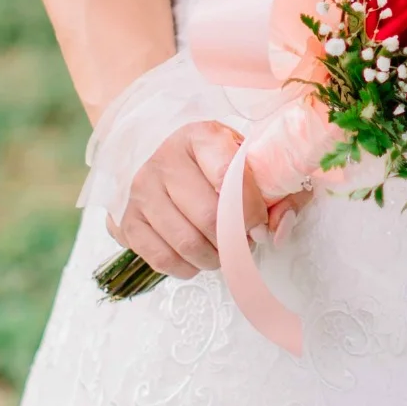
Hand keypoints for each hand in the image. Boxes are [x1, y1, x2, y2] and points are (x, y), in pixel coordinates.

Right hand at [110, 124, 295, 279]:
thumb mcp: (252, 166)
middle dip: (234, 240)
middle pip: (207, 217)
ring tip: (222, 250)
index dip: (250, 209)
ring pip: (186, 243)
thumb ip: (279, 194)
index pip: (227, 175)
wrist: (166, 163)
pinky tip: (197, 257)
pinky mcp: (127, 221)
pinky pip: (162, 260)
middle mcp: (165, 160)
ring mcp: (141, 191)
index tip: (259, 226)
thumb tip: (277, 230)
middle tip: (243, 242)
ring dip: (214, 258)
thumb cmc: (216, 166)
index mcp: (200, 137)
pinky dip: (187, 268)